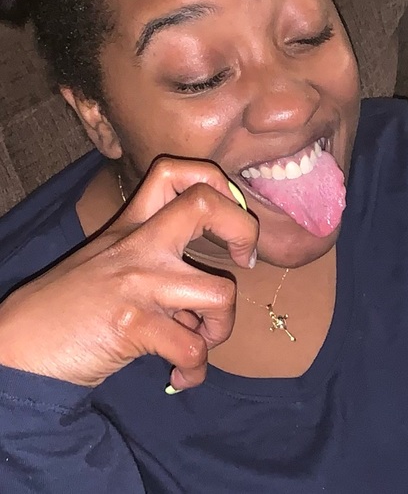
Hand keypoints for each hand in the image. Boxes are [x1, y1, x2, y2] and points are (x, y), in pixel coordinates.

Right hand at [0, 158, 257, 390]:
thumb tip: (208, 288)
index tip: (230, 218)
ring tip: (202, 341)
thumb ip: (156, 262)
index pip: (173, 171)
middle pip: (206, 203)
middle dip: (245, 228)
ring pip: (220, 291)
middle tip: (245, 258)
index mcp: (130, 227)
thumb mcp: (107, 263)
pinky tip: (180, 375)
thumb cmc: (66, 309)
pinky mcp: (133, 324)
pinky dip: (195, 370)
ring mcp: (138, 282)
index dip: (215, 182)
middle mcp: (138, 245)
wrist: (15, 349)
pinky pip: (193, 349)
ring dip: (223, 326)